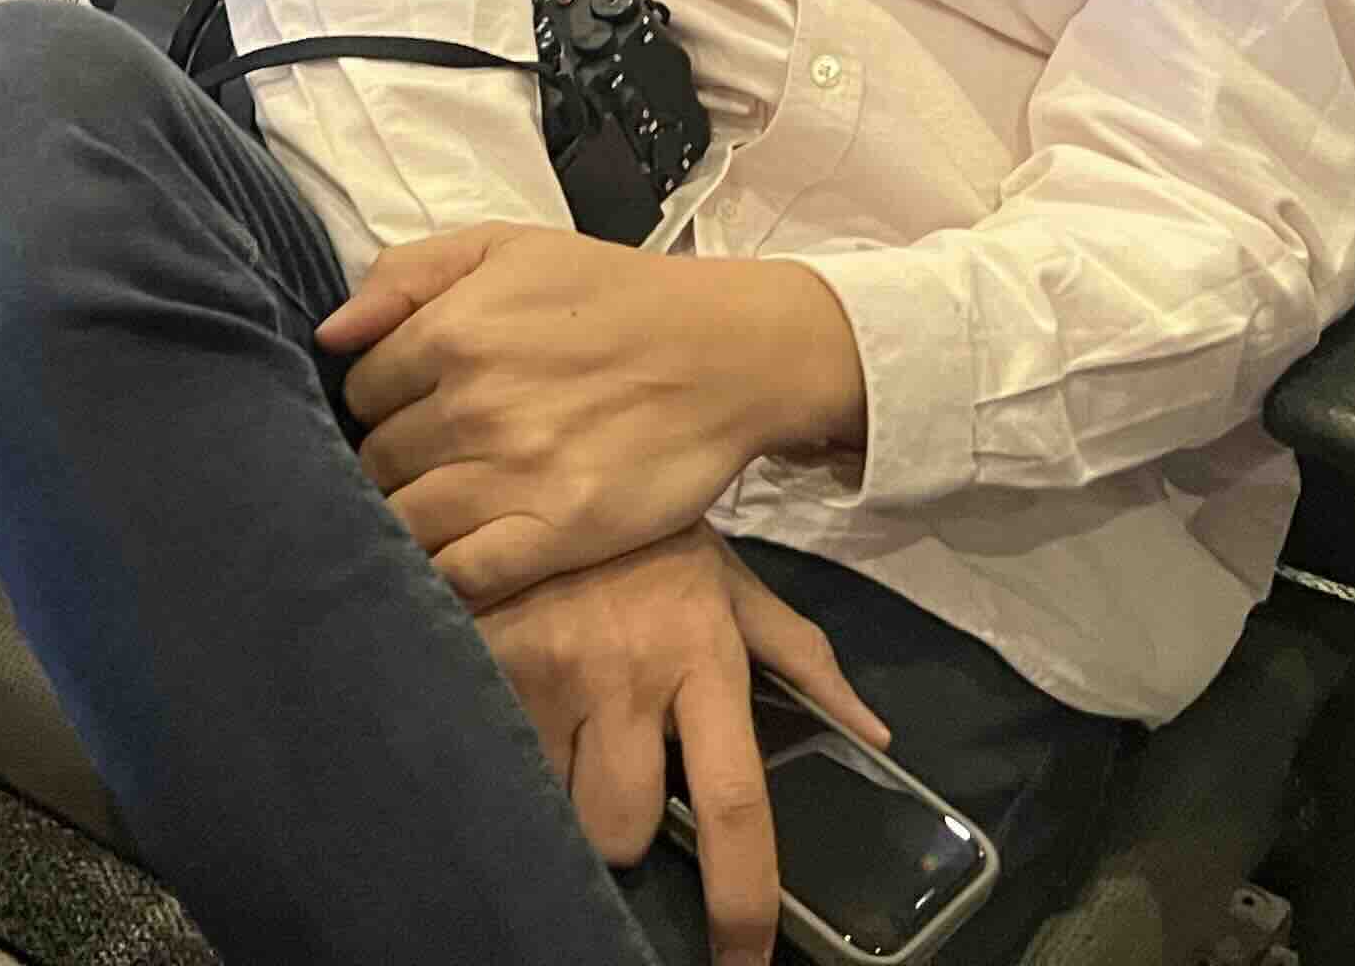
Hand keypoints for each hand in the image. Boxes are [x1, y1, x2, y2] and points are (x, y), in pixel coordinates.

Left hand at [321, 229, 867, 601]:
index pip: (359, 392)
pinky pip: (463, 574)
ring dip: (407, 521)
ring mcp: (514, 475)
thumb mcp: (505, 246)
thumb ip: (406, 275)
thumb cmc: (611, 294)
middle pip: (377, 461)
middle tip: (421, 466)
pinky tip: (454, 561)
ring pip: (406, 521)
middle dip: (388, 465)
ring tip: (433, 514)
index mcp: (452, 332)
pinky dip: (444, 577)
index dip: (374, 405)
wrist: (728, 353)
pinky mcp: (559, 534)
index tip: (404, 412)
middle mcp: (472, 406)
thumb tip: (328, 334)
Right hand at [476, 527, 888, 962]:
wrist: (545, 442)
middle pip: (617, 828)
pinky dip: (502, 747)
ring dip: (557, 790)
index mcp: (703, 661)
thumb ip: (804, 661)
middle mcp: (626, 674)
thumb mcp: (733, 582)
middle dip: (617, 825)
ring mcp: (545, 666)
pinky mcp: (478, 652)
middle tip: (614, 776)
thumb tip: (876, 736)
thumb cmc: (650, 530)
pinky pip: (492, 750)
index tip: (742, 963)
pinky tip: (512, 709)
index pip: (734, 807)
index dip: (740, 902)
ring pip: (548, 803)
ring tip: (561, 735)